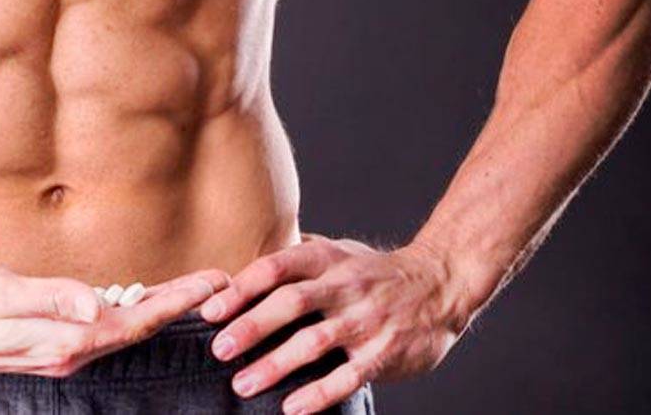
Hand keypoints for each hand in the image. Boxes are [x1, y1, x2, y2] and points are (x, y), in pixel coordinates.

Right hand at [0, 263, 230, 376]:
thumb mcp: (0, 293)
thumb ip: (49, 298)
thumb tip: (95, 306)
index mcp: (64, 340)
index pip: (136, 321)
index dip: (178, 303)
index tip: (215, 284)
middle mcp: (68, 352)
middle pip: (138, 328)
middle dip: (182, 306)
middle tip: (223, 282)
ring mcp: (59, 352)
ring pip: (123, 331)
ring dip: (160, 311)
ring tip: (195, 292)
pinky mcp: (50, 344)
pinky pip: (103, 331)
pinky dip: (131, 315)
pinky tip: (140, 303)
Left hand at [198, 235, 469, 413]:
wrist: (441, 285)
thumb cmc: (375, 273)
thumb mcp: (338, 251)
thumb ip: (296, 257)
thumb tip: (245, 264)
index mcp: (327, 260)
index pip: (276, 269)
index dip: (241, 288)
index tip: (209, 310)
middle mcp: (344, 287)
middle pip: (291, 303)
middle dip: (251, 327)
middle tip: (218, 349)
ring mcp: (365, 321)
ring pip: (315, 342)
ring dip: (276, 364)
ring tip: (243, 384)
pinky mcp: (383, 354)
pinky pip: (347, 376)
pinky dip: (319, 393)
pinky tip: (291, 406)